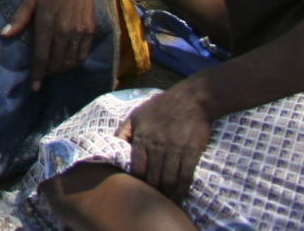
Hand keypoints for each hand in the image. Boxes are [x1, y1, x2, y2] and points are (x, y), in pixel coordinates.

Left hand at [0, 0, 101, 88]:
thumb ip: (19, 19)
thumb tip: (4, 35)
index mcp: (47, 24)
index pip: (41, 57)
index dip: (37, 74)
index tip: (34, 88)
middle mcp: (64, 31)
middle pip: (56, 63)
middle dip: (48, 72)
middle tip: (41, 75)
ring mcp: (79, 32)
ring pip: (70, 61)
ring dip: (60, 69)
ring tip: (53, 69)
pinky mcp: (90, 30)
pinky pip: (82, 55)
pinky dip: (74, 62)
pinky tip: (67, 61)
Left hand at [120, 83, 213, 200]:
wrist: (191, 99)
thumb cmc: (160, 107)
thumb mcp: (136, 114)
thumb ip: (123, 131)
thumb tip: (111, 145)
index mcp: (142, 138)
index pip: (136, 168)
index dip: (136, 182)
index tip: (136, 190)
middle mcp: (157, 146)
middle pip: (152, 178)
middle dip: (151, 193)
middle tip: (150, 203)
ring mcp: (175, 150)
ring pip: (169, 181)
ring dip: (167, 196)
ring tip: (165, 204)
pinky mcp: (191, 152)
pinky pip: (186, 176)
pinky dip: (182, 190)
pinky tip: (179, 197)